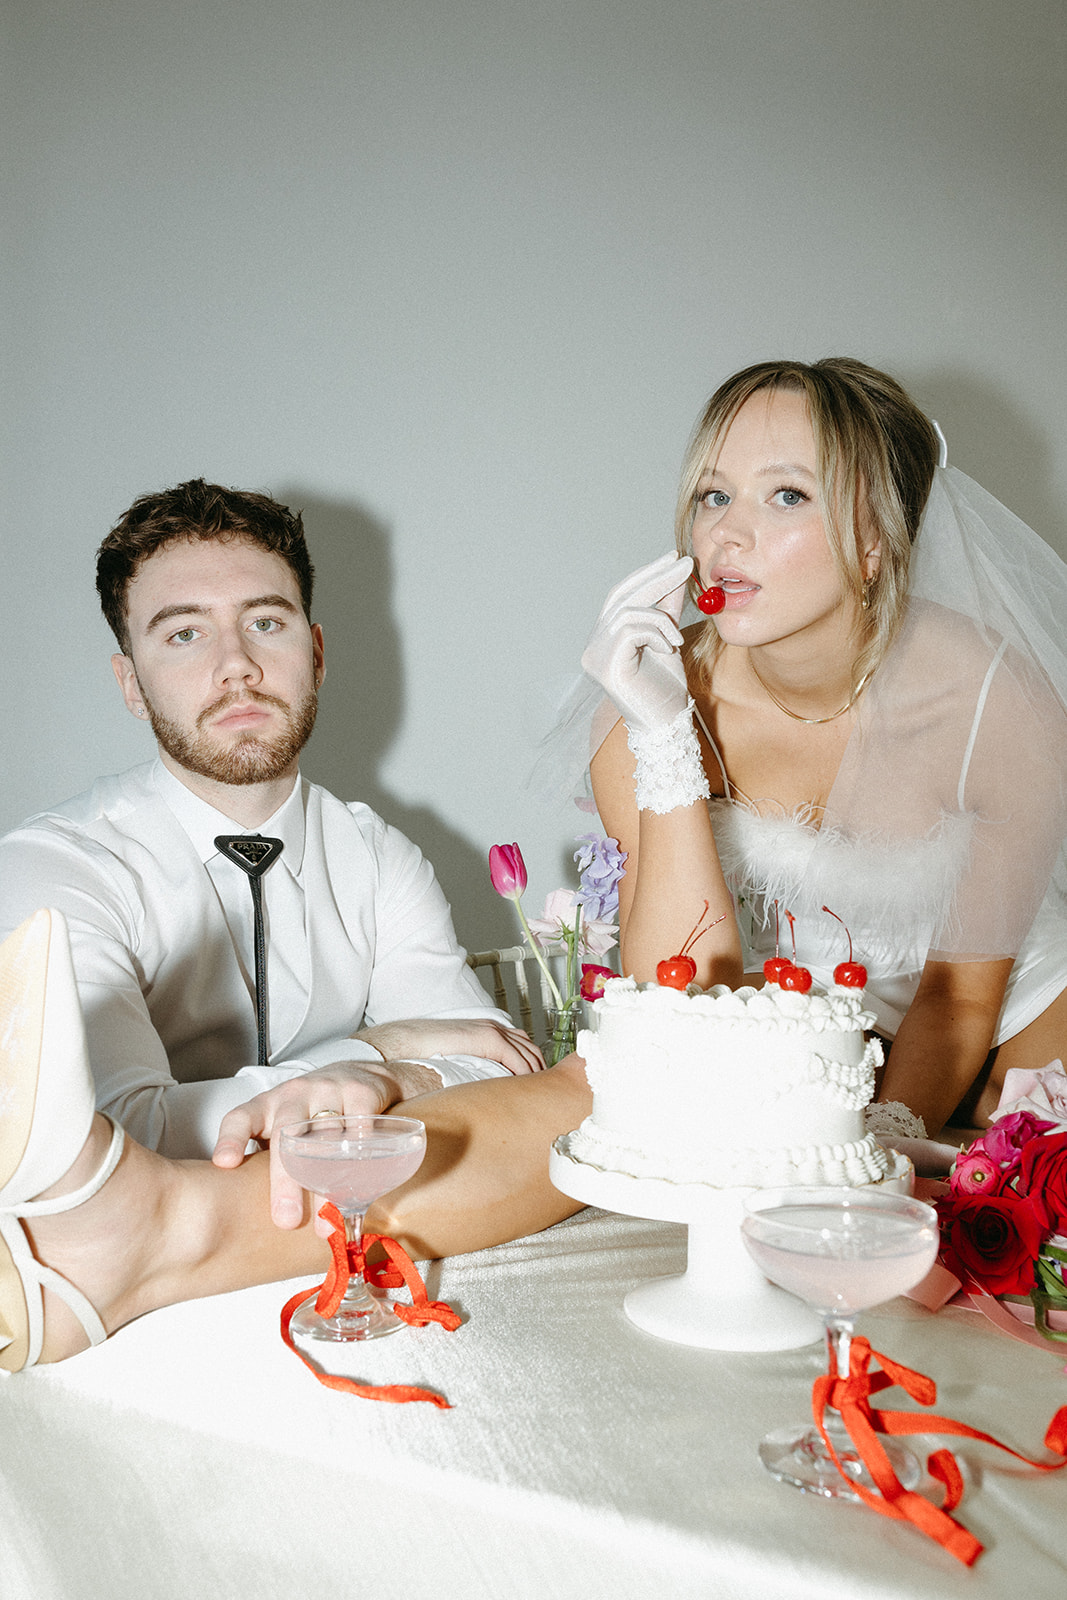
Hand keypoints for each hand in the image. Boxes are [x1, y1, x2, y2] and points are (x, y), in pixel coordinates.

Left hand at [212, 1059, 439, 1228]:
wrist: (358, 1075)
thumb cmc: (311, 1110)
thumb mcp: (284, 1126)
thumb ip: (269, 1159)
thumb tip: (251, 1214)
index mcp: (267, 1106)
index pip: (241, 1118)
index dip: (231, 1139)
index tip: (225, 1164)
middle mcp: (294, 1095)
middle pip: (285, 1136)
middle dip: (285, 1181)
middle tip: (286, 1220)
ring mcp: (327, 1091)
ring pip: (325, 1138)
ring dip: (327, 1183)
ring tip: (329, 1217)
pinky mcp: (359, 1093)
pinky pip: (359, 1127)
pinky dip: (359, 1155)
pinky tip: (361, 1180)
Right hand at [355, 1017, 545, 1075]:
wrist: (408, 1042)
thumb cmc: (427, 1053)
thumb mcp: (458, 1059)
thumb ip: (475, 1067)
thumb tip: (483, 1090)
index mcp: (488, 1030)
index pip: (523, 1045)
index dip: (535, 1065)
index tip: (538, 1084)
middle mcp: (494, 1028)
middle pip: (532, 1048)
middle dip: (542, 1070)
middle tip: (546, 1093)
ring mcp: (493, 1031)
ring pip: (529, 1053)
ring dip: (538, 1074)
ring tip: (540, 1095)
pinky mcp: (488, 1039)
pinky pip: (517, 1059)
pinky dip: (526, 1073)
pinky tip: (526, 1089)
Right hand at [581, 552, 693, 733]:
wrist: (668, 724)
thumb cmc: (666, 689)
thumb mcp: (669, 638)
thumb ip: (668, 607)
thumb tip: (677, 570)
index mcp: (604, 637)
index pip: (621, 594)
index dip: (647, 573)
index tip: (673, 557)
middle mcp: (593, 645)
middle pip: (621, 596)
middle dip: (657, 578)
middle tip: (686, 565)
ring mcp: (595, 657)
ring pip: (628, 612)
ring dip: (661, 619)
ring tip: (677, 638)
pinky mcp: (605, 667)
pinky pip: (632, 630)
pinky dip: (657, 633)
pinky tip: (669, 649)